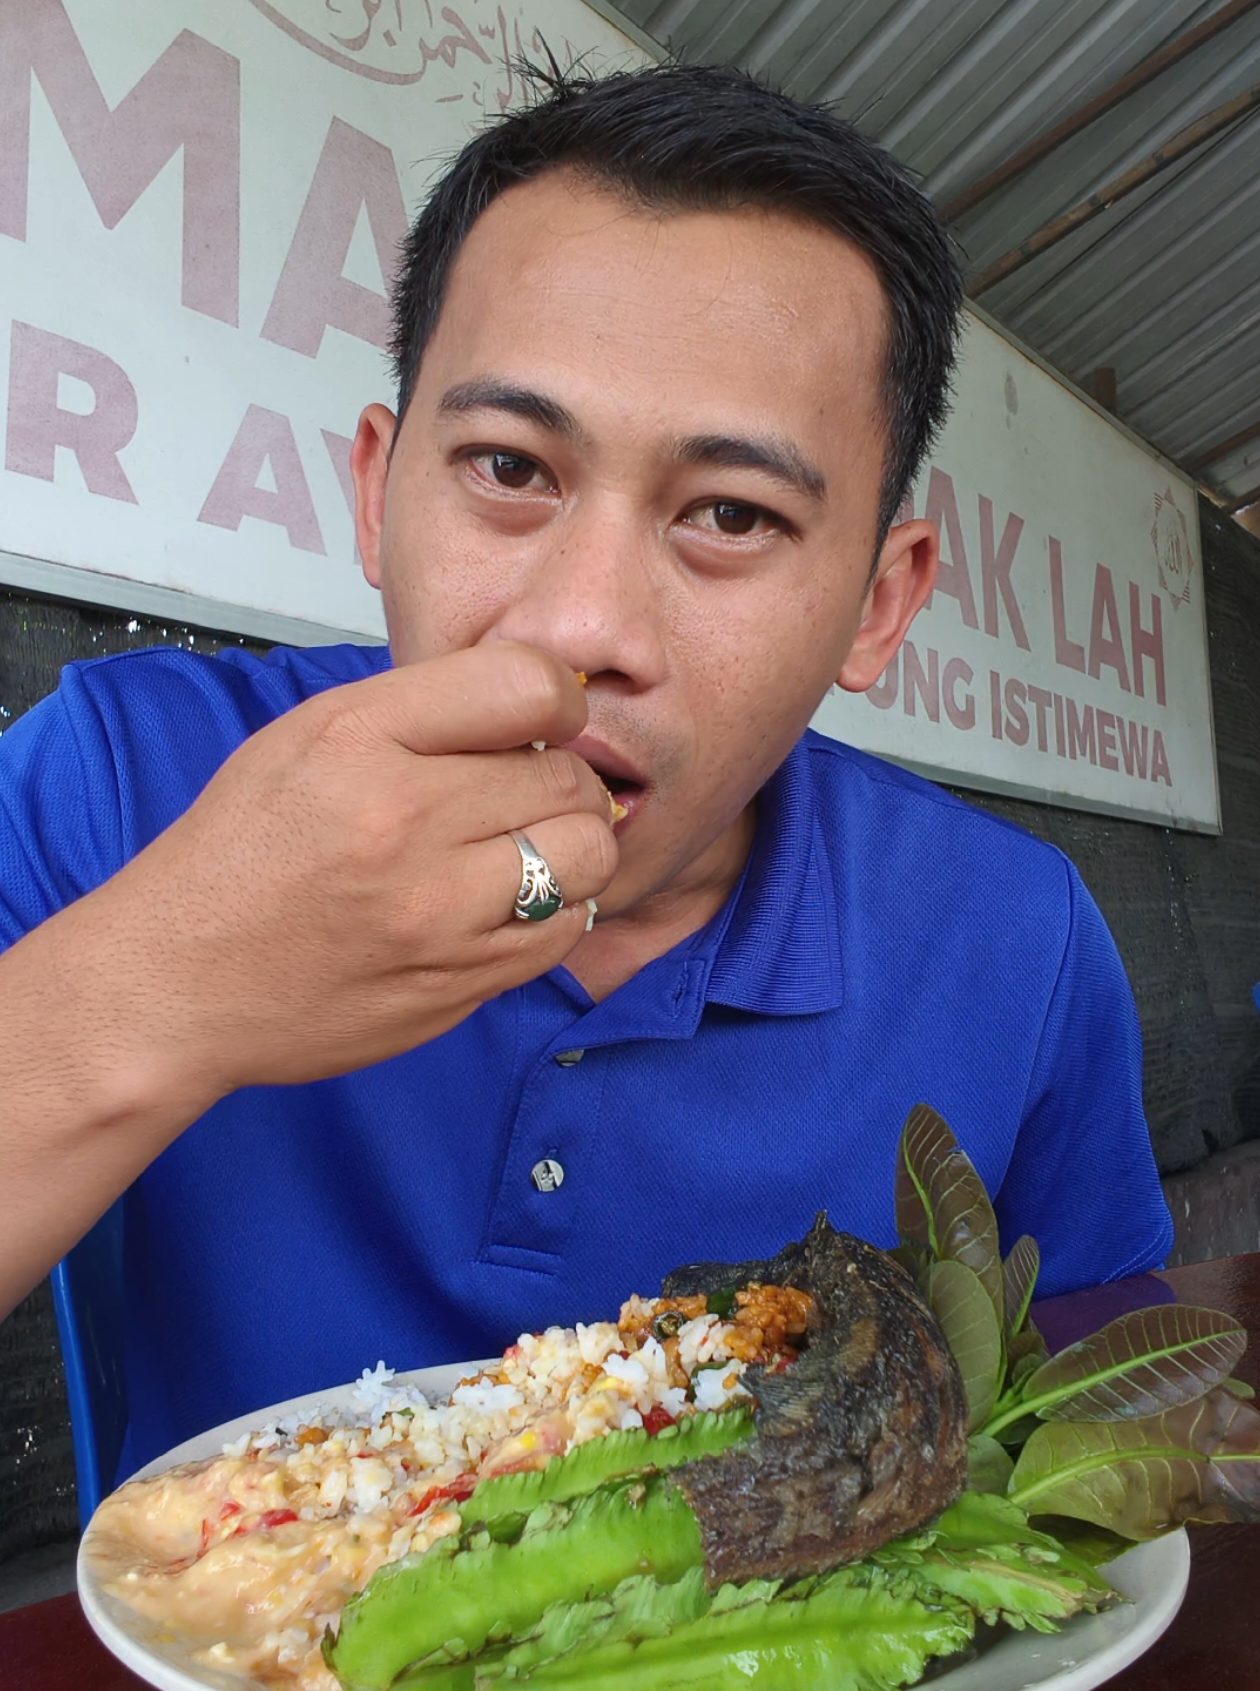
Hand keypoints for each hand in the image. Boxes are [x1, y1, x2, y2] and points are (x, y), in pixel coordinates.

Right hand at [80, 643, 617, 1099]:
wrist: (178, 980)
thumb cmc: (243, 849)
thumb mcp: (307, 738)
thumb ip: (420, 710)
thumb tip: (536, 703)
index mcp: (361, 737)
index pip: (530, 685)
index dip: (559, 700)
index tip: (544, 721)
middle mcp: (403, 819)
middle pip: (567, 775)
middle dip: (560, 777)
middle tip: (521, 795)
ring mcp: (435, 911)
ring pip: (586, 855)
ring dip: (572, 846)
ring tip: (529, 849)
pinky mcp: (454, 982)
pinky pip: (563, 933)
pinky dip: (555, 913)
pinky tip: (511, 905)